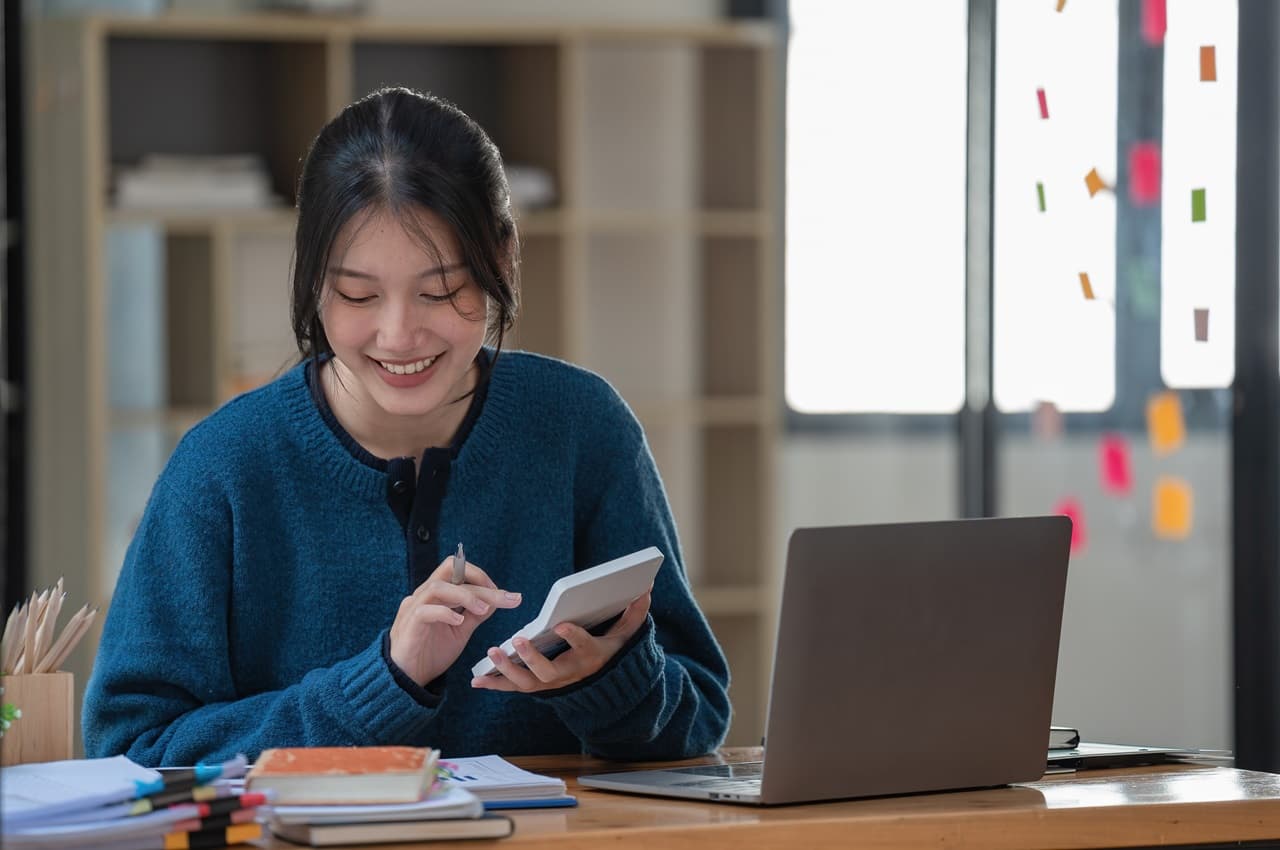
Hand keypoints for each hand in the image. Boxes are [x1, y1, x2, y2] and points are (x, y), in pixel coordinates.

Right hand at [389, 557, 521, 685]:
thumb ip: (475, 615)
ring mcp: (413, 608)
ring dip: (465, 595)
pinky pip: (424, 611)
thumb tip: (496, 600)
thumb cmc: (431, 653)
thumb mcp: (460, 632)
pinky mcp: (408, 625)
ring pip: (438, 587)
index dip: (482, 577)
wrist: (407, 680)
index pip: (458, 570)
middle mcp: (423, 595)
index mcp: (436, 594)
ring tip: (483, 609)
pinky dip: (445, 613)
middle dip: (480, 580)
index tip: (505, 595)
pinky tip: (459, 622)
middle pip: (449, 570)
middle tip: (504, 597)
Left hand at [470, 589, 651, 692]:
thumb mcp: (624, 635)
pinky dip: (494, 683)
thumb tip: (646, 588)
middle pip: (548, 672)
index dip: (573, 637)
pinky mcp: (534, 686)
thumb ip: (634, 614)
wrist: (600, 685)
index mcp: (589, 657)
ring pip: (526, 682)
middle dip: (531, 658)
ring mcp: (549, 683)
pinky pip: (512, 687)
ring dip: (507, 670)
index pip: (582, 647)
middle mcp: (568, 673)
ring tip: (492, 653)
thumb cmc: (609, 651)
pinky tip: (476, 679)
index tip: (562, 624)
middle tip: (517, 641)